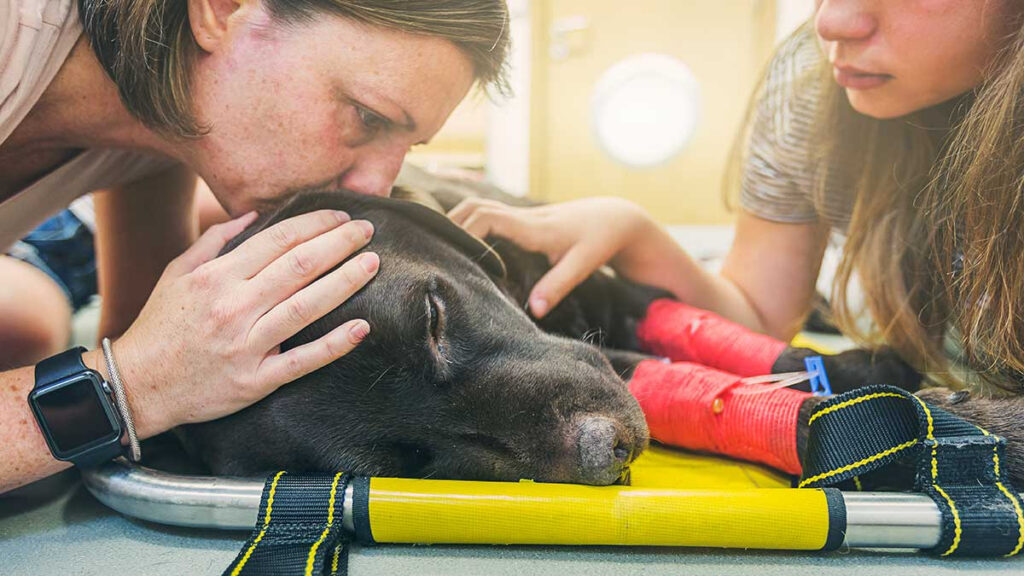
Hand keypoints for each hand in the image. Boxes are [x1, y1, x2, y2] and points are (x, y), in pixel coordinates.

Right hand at [111, 209, 378, 436]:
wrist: (137, 386)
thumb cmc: (161, 326)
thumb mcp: (177, 273)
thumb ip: (215, 241)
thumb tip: (254, 215)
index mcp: (216, 277)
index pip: (277, 240)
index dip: (314, 224)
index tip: (340, 215)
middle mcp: (234, 307)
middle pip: (298, 267)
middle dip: (338, 244)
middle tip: (368, 230)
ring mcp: (246, 346)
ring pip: (305, 307)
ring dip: (345, 282)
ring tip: (372, 264)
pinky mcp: (256, 381)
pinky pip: (302, 360)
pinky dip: (334, 344)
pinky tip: (362, 327)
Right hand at [448, 197, 654, 317]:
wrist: (615, 218)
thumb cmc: (599, 241)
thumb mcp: (582, 265)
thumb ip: (557, 286)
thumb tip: (533, 310)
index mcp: (532, 226)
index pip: (487, 218)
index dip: (464, 232)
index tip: (454, 256)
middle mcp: (521, 216)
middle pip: (474, 206)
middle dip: (450, 224)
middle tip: (431, 250)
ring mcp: (520, 215)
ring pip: (478, 206)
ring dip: (456, 221)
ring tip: (438, 247)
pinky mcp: (521, 220)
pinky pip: (487, 214)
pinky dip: (468, 223)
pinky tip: (458, 242)